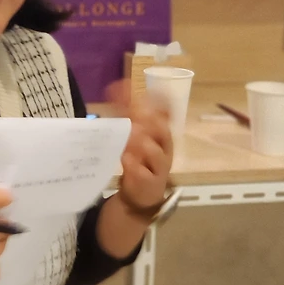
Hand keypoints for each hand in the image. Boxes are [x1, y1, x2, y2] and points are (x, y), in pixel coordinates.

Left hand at [110, 87, 172, 213]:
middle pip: (162, 131)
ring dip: (143, 142)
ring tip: (130, 134)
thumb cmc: (140, 162)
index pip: (166, 114)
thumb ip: (128, 115)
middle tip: (136, 111)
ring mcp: (159, 167)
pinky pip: (144, 174)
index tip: (148, 90)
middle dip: (150, 120)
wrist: (142, 196)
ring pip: (156, 153)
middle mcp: (164, 148)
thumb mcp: (136, 137)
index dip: (159, 101)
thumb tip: (117, 87)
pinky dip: (134, 166)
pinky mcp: (149, 183)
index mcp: (162, 134)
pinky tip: (125, 158)